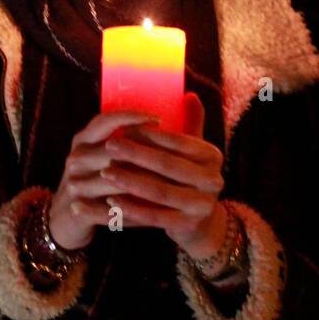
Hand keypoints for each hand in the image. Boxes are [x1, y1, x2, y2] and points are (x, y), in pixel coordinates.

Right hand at [50, 110, 157, 250]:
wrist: (65, 218)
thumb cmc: (95, 181)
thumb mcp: (103, 156)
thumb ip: (128, 139)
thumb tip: (162, 123)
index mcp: (83, 140)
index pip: (105, 121)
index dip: (131, 118)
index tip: (158, 119)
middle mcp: (76, 159)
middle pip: (112, 150)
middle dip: (145, 152)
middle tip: (176, 156)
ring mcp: (75, 184)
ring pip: (114, 179)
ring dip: (143, 180)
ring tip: (171, 181)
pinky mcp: (78, 209)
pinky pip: (109, 207)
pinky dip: (133, 208)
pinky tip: (155, 207)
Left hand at [101, 93, 228, 259]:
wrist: (198, 223)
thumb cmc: (187, 178)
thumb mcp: (192, 152)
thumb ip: (190, 123)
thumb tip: (189, 94)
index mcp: (212, 156)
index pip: (177, 141)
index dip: (150, 135)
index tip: (123, 130)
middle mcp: (213, 180)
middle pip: (167, 165)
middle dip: (136, 155)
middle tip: (109, 147)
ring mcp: (202, 206)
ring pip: (159, 191)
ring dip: (129, 181)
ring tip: (105, 173)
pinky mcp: (187, 226)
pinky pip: (154, 217)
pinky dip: (131, 209)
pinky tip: (111, 202)